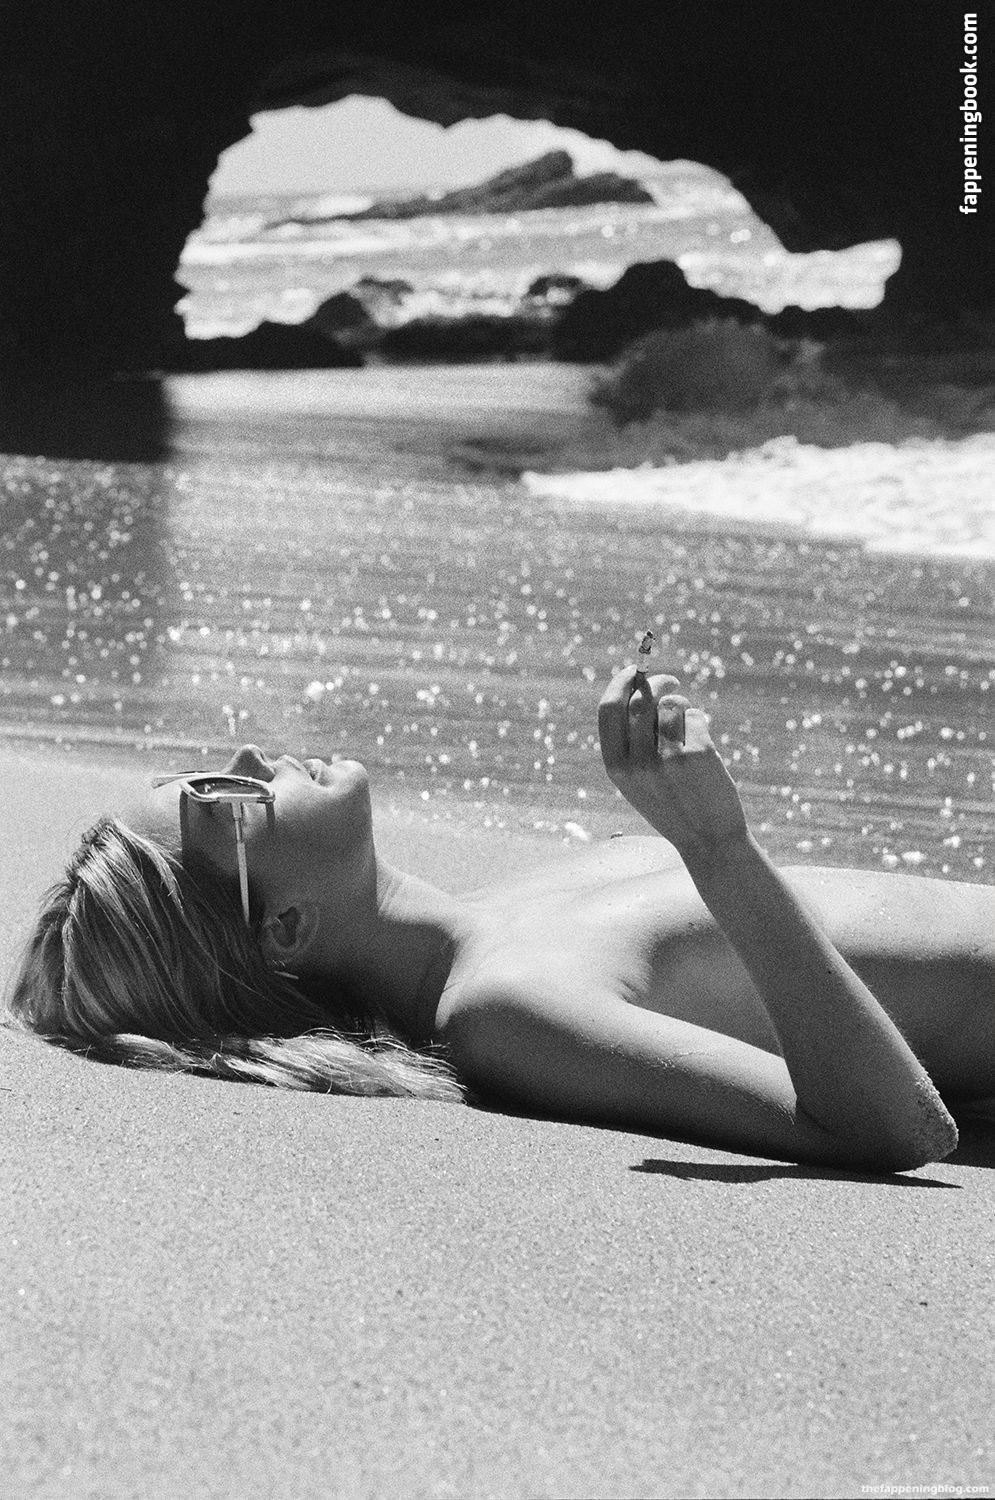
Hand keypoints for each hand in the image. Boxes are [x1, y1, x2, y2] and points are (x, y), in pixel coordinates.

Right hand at [598, 666, 748, 858]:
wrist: (709, 842)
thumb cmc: (673, 806)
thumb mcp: (638, 781)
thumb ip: (631, 742)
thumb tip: (638, 689)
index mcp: (616, 767)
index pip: (608, 709)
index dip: (620, 683)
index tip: (633, 671)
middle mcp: (637, 762)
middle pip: (640, 699)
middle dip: (656, 682)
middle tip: (672, 682)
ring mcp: (667, 758)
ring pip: (671, 704)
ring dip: (683, 706)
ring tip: (690, 728)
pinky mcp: (698, 754)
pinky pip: (696, 718)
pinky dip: (700, 724)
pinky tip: (705, 750)